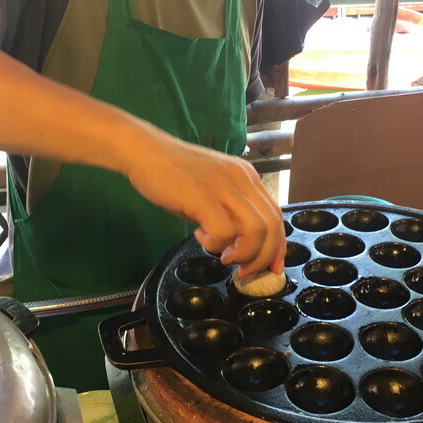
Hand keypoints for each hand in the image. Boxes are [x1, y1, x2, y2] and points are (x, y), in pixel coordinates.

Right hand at [124, 123, 285, 277]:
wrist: (144, 151)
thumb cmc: (174, 174)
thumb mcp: (212, 191)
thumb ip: (230, 212)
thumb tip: (241, 246)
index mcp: (247, 177)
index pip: (276, 216)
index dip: (277, 247)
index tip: (271, 269)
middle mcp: (242, 179)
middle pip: (272, 226)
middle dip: (262, 257)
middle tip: (243, 271)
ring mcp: (223, 186)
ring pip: (255, 231)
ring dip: (243, 254)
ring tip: (223, 257)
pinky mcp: (202, 196)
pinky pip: (224, 232)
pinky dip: (215, 244)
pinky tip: (199, 237)